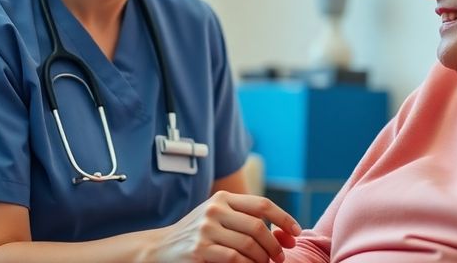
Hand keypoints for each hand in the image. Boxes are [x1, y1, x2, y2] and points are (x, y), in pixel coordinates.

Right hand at [147, 191, 300, 262]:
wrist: (159, 249)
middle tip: (280, 258)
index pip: (262, 204)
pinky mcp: (200, 249)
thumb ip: (245, 220)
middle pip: (258, 226)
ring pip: (249, 244)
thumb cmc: (197, 235)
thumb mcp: (219, 219)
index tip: (296, 233)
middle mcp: (215, 209)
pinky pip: (235, 258)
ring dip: (262, 259)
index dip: (284, 219)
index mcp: (223, 198)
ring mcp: (206, 229)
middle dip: (274, 245)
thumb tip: (285, 234)